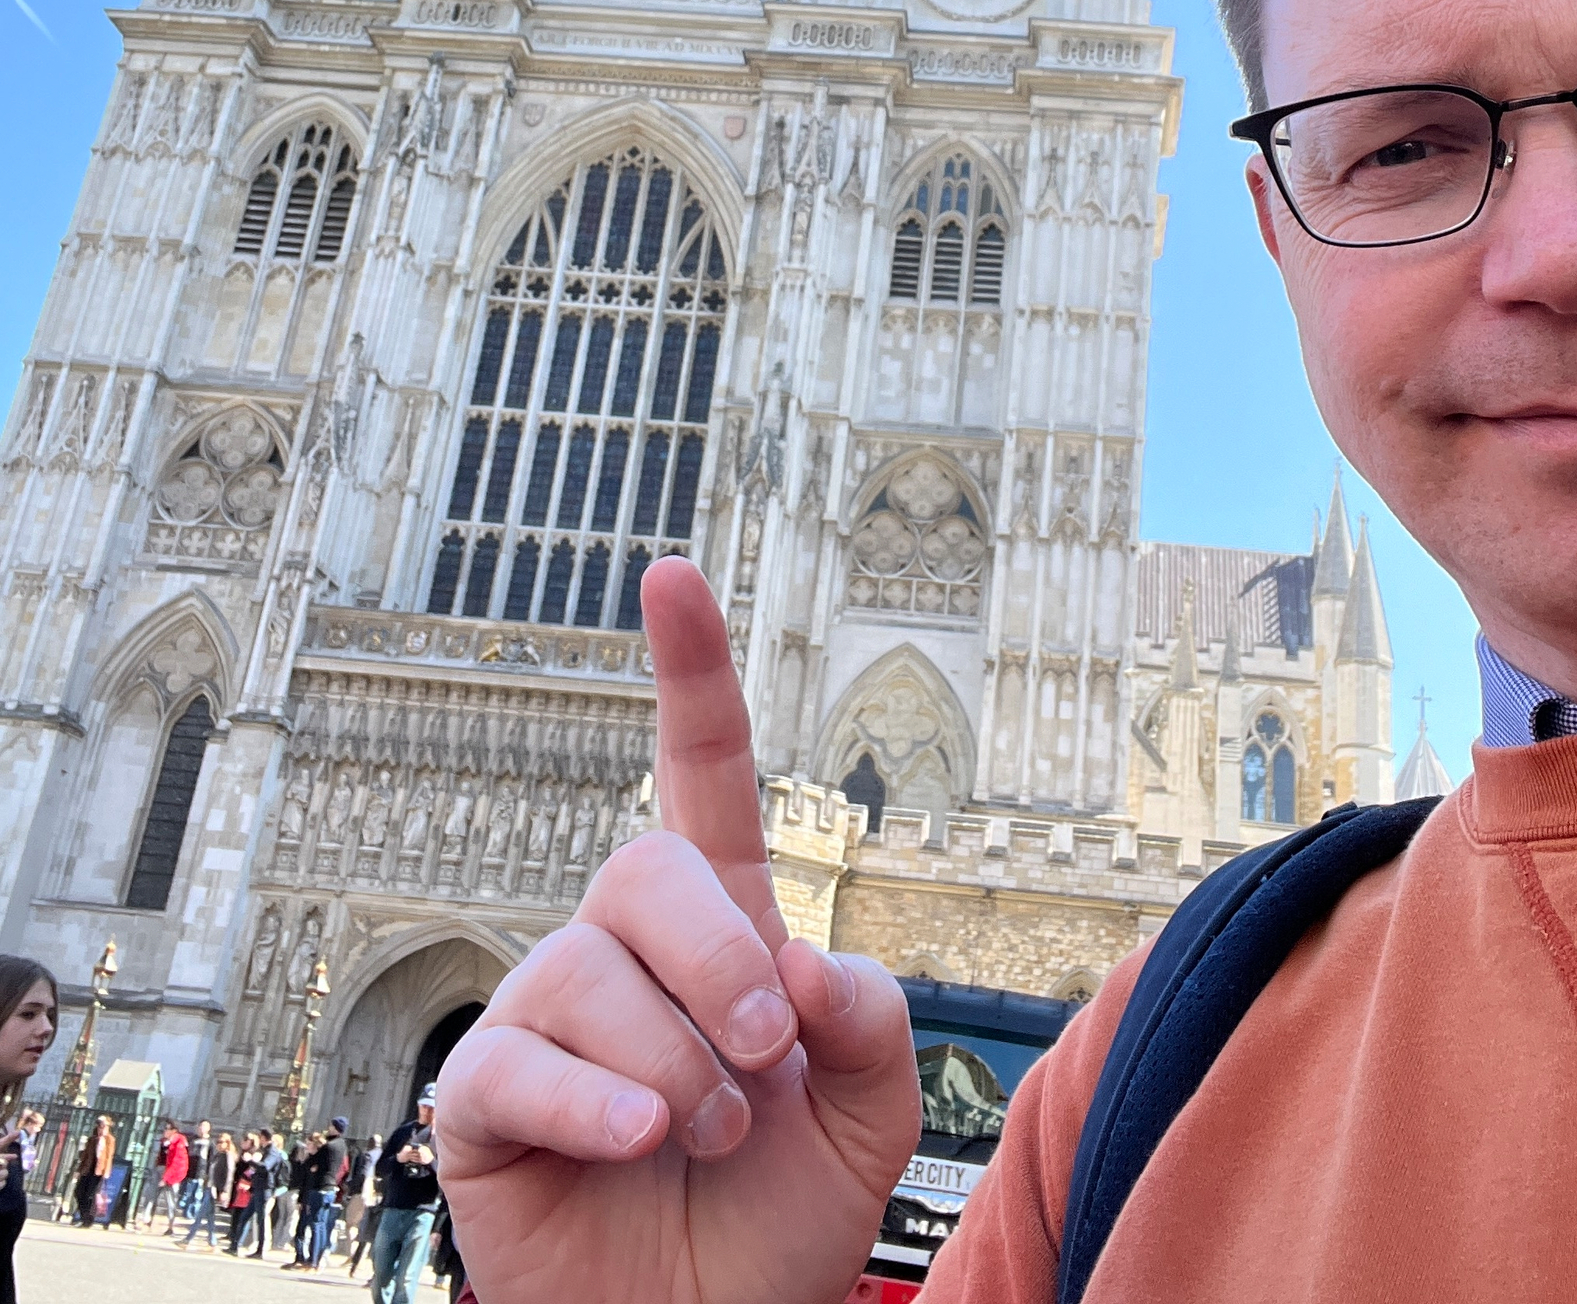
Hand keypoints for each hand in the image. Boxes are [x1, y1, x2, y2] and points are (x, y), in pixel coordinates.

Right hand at [436, 557, 920, 1303]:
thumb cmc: (780, 1216)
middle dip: (720, 956)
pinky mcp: (486, 1096)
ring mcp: (549, 1015)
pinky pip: (519, 1059)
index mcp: (721, 929)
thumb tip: (800, 956)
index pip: (699, 772)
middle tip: (768, 1057)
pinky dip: (595, 1103)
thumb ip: (872, 1020)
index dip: (690, 673)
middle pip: (648, 864)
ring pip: (589, 965)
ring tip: (707, 1137)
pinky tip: (635, 1142)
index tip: (671, 576)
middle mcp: (627, 950)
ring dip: (677, 1062)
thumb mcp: (874, 1117)